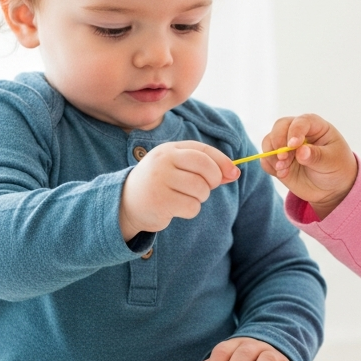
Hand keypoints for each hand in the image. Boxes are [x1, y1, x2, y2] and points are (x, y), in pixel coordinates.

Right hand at [120, 141, 238, 239]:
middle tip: (204, 189)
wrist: (126, 203)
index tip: (234, 172)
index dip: (222, 161)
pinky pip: (192, 206)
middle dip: (213, 181)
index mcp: (169, 149)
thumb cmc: (160, 185)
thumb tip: (235, 172)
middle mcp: (163, 160)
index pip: (202, 151)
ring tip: (184, 198)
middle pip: (205, 168)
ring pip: (201, 189)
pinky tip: (176, 208)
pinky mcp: (160, 201)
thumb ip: (205, 169)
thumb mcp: (179, 171)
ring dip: (200, 198)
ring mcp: (160, 180)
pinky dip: (190, 210)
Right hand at [259, 114, 357, 218]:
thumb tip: (301, 151)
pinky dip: (269, 166)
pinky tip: (281, 174)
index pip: (301, 122)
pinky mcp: (278, 160)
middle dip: (278, 141)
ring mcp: (286, 146)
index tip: (293, 145)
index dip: (295, 131)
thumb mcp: (332, 162)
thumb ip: (317, 156)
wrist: (332, 187)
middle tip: (283, 157)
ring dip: (272, 155)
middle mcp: (298, 132)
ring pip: (269, 141)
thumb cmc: (337, 168)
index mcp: (315, 126)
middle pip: (280, 127)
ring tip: (282, 169)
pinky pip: (266, 159)